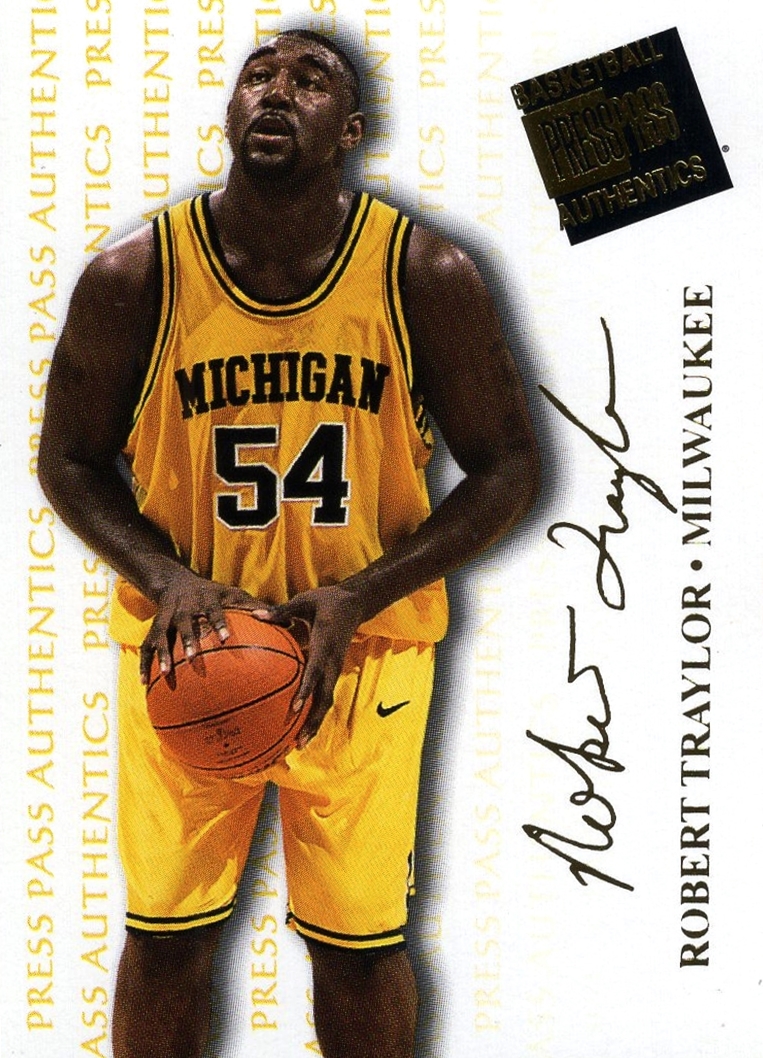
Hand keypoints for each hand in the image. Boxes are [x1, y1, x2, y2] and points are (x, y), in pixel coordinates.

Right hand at [140, 566, 267, 684]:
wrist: (175, 582)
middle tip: (193, 658)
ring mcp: (167, 617)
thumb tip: (287, 624)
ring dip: (162, 653)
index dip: (219, 623)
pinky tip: (145, 683)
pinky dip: (144, 663)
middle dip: (187, 639)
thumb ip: (256, 609)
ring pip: (161, 634)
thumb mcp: (233, 594)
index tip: (226, 638)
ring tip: (165, 673)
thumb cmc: (213, 593)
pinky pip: (146, 645)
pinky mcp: (155, 626)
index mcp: (206, 601)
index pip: (213, 611)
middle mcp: (184, 608)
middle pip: (184, 623)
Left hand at [260, 585, 365, 746]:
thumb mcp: (304, 601)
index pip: (315, 672)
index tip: (294, 708)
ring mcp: (335, 668)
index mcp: (325, 644)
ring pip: (327, 701)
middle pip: (325, 697)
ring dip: (315, 723)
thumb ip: (281, 611)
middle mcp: (332, 661)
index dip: (306, 690)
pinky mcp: (333, 670)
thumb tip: (255, 614)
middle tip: (298, 741)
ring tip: (299, 743)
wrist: (355, 603)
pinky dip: (314, 711)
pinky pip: (325, 694)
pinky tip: (300, 723)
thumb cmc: (327, 601)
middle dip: (313, 721)